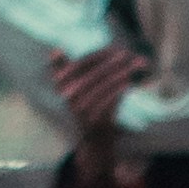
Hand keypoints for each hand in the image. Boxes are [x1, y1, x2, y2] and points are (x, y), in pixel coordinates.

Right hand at [46, 43, 144, 160]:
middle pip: (95, 73)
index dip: (101, 54)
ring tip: (133, 65)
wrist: (94, 139)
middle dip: (113, 62)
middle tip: (127, 54)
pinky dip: (119, 89)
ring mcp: (81, 108)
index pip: (82, 63)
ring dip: (120, 72)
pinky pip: (108, 100)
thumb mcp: (75, 86)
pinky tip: (129, 81)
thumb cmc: (87, 106)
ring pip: (103, 85)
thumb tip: (55, 49)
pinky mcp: (94, 119)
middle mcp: (69, 96)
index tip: (116, 48)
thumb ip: (65, 66)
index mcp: (62, 85)